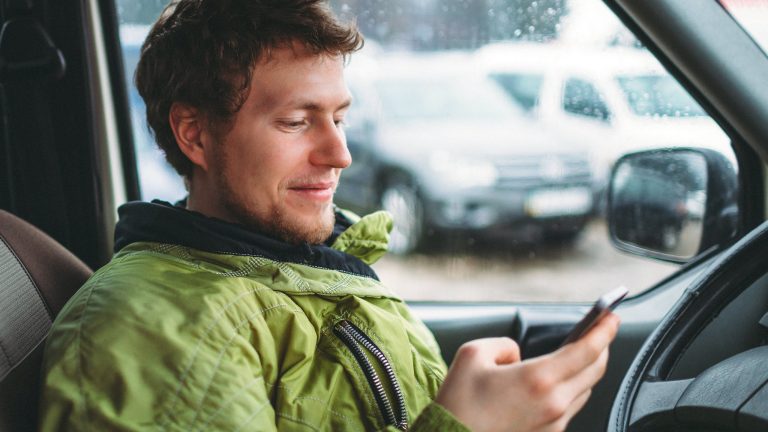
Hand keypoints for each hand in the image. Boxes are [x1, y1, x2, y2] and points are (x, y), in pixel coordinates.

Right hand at [435, 313, 619, 431]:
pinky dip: (572, 387)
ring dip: (587, 368)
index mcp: (539, 379)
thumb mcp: (473, 355)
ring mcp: (553, 423)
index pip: (587, 350)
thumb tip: (517, 355)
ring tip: (581, 352)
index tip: (611, 316)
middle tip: (601, 330)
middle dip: (602, 346)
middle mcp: (554, 403)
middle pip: (595, 370)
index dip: (604, 330)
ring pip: (585, 390)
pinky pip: (570, 406)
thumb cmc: (459, 404)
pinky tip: (559, 379)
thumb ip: (503, 344)